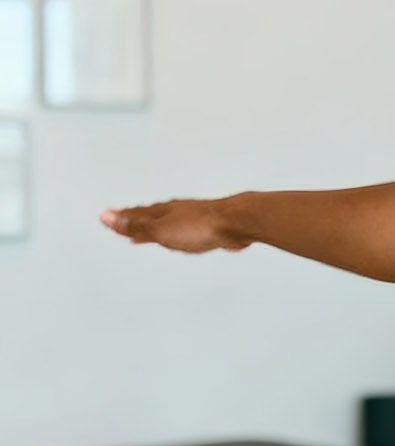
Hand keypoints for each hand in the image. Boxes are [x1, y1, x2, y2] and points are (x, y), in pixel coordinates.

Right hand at [100, 198, 247, 252]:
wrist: (237, 222)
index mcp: (162, 212)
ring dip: (158, 225)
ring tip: (152, 229)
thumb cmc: (200, 226)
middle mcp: (177, 211)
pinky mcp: (211, 225)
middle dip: (137, 219)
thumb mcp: (160, 230)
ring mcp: (195, 217)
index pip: (135, 215)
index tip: (107, 216)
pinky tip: (188, 234)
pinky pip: (189, 229)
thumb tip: (105, 216)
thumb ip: (135, 227)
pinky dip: (181, 232)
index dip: (121, 218)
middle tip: (125, 219)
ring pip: (171, 221)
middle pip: (152, 216)